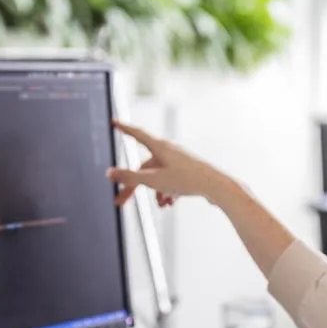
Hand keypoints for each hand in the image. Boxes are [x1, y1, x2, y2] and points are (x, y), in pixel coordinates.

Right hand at [108, 122, 233, 208]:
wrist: (217, 187)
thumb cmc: (187, 180)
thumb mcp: (153, 181)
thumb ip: (130, 178)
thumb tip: (109, 173)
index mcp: (160, 147)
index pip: (137, 134)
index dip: (124, 129)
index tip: (115, 122)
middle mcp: (169, 151)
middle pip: (144, 167)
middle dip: (133, 186)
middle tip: (120, 201)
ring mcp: (178, 162)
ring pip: (157, 177)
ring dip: (154, 193)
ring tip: (161, 205)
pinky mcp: (187, 172)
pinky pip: (170, 182)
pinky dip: (166, 193)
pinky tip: (170, 205)